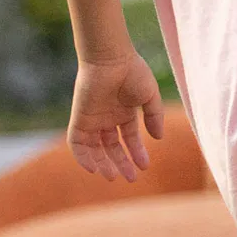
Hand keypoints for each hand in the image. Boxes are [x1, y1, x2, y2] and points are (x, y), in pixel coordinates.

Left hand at [65, 54, 165, 182]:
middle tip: (131, 178)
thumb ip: (154, 117)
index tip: (145, 166)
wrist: (111, 58)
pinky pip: (77, 143)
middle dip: (121, 163)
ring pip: (95, 148)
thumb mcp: (150, 97)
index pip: (128, 138)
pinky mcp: (80, 119)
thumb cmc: (132, 72)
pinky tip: (94, 168)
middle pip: (111, 147)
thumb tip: (158, 138)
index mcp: (123, 112)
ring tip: (113, 177)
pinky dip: (83, 157)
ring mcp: (92, 119)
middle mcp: (107, 118)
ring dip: (103, 164)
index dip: (136, 153)